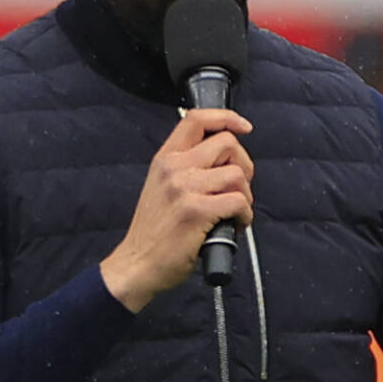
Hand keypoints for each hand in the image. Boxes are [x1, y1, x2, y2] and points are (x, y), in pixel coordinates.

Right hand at [100, 109, 254, 311]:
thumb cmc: (153, 231)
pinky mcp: (197, 212)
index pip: (197, 119)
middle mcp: (174, 167)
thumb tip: (224, 159)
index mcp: (165, 158)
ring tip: (234, 211)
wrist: (137, 264)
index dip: (226, 117)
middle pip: (227, 143)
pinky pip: (239, 201)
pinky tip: (234, 225)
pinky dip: (245, 215)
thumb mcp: (160, 186)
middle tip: (239, 187)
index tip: (243, 127)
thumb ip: (185, 167)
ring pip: (237, 174)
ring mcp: (185, 189)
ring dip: (245, 195)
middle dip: (244, 164)